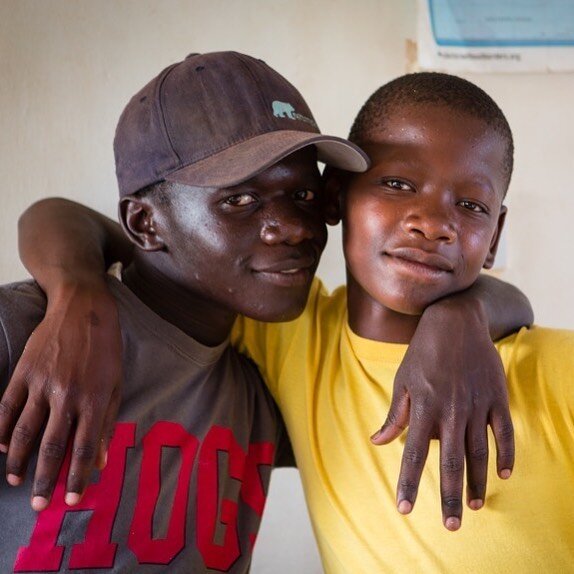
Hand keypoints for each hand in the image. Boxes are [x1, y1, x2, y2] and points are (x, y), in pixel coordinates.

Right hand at [0, 279, 121, 510]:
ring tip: (17, 482)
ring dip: (20, 461)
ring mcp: (41, 383)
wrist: (83, 310)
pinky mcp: (24, 372)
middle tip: (39, 505)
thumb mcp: (116, 383)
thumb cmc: (105, 349)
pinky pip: (8, 407)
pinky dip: (4, 430)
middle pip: (52, 446)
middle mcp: (66, 394)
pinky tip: (4, 447)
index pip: (85, 447)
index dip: (77, 476)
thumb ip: (106, 421)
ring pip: (25, 431)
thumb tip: (102, 461)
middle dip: (45, 479)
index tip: (71, 500)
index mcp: (93, 398)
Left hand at [370, 298, 513, 530]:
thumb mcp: (402, 380)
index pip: (412, 454)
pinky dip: (506, 454)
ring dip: (477, 482)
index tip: (403, 509)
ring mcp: (476, 405)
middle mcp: (450, 411)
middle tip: (450, 526)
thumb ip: (395, 415)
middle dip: (449, 496)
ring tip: (473, 506)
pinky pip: (504, 432)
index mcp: (423, 408)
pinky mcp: (496, 397)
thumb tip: (378, 442)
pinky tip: (505, 474)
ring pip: (479, 452)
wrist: (454, 321)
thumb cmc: (422, 352)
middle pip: (451, 462)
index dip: (408, 483)